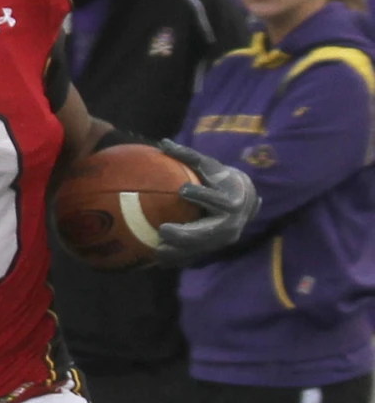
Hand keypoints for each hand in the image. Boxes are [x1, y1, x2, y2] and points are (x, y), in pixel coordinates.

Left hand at [149, 139, 258, 267]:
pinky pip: (194, 257)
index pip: (217, 200)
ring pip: (200, 248)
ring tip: (157, 249)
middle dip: (186, 233)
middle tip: (162, 230)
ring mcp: (223, 239)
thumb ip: (188, 156)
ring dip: (179, 251)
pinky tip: (157, 260)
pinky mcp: (214, 249)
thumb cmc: (220, 179)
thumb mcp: (209, 167)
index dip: (202, 195)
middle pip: (208, 232)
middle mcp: (230, 224)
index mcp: (231, 202)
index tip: (183, 190)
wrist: (244, 200)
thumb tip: (163, 142)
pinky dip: (177, 259)